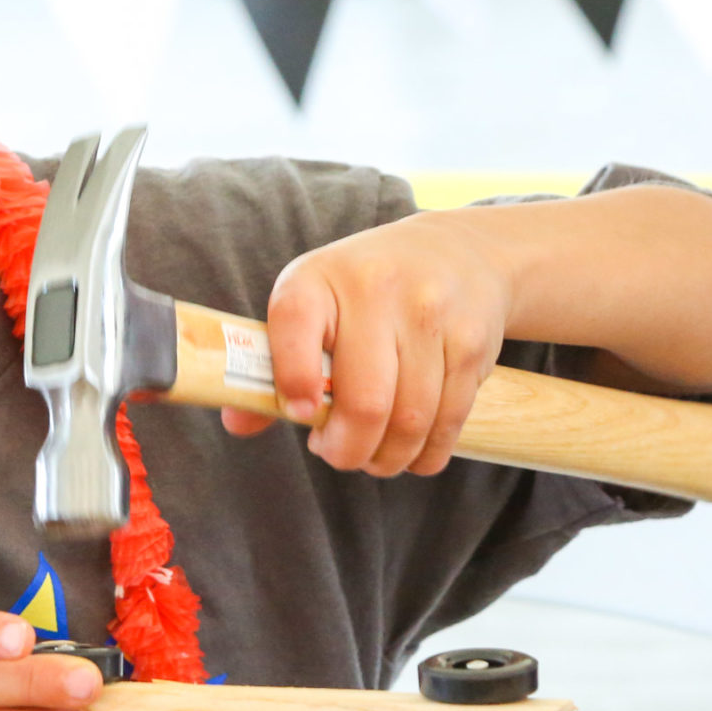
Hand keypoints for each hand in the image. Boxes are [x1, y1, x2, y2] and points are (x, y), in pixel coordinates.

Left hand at [222, 211, 511, 477]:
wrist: (457, 252)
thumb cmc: (364, 291)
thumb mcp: (313, 305)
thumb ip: (273, 364)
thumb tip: (238, 424)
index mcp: (317, 278)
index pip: (293, 326)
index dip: (292, 383)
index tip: (299, 415)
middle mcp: (375, 288)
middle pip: (364, 401)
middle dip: (348, 450)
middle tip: (339, 456)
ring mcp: (430, 312)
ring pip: (411, 418)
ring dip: (389, 458)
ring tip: (375, 458)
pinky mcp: (473, 341)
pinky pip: (450, 418)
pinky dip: (428, 453)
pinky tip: (412, 453)